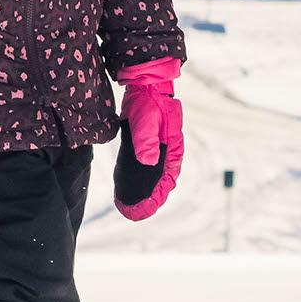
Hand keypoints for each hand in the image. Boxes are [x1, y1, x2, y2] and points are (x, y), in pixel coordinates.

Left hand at [112, 59, 183, 221]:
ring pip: (151, 175)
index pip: (168, 179)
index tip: (147, 210)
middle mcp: (167, 152)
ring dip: (143, 189)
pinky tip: (127, 186)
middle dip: (149, 198)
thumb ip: (147, 142)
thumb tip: (148, 162)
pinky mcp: (146, 145)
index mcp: (173, 149)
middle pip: (160, 181)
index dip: (158, 196)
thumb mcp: (147, 122)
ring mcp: (157, 149)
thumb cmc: (149, 104)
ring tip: (129, 206)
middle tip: (134, 214)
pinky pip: (143, 166)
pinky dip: (137, 177)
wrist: (144, 87)